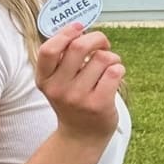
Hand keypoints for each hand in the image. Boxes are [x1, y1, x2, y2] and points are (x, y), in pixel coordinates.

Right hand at [35, 22, 124, 148]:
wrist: (81, 136)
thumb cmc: (73, 99)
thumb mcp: (58, 81)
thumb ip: (63, 57)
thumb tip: (81, 28)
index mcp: (45, 79)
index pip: (49, 49)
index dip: (66, 33)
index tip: (79, 28)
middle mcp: (58, 89)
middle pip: (79, 46)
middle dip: (97, 38)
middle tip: (103, 43)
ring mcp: (78, 98)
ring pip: (102, 58)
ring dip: (111, 57)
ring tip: (109, 66)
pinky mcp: (98, 104)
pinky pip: (115, 71)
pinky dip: (119, 68)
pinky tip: (115, 76)